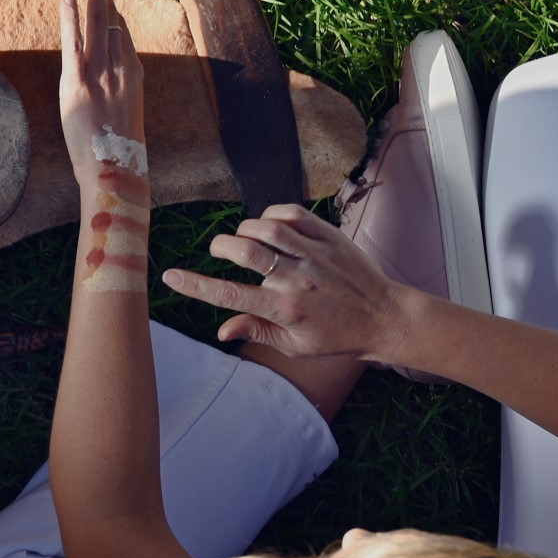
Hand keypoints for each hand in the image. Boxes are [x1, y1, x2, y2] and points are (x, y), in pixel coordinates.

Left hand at [59, 0, 145, 184]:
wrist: (118, 173)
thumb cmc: (119, 150)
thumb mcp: (124, 113)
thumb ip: (117, 88)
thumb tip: (107, 78)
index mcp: (134, 72)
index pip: (121, 27)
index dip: (111, 2)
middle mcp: (121, 66)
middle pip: (110, 14)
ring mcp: (101, 73)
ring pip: (96, 19)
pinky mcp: (79, 84)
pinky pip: (74, 42)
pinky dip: (71, 15)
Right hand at [161, 204, 412, 360]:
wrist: (386, 317)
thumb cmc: (338, 336)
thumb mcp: (296, 345)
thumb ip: (257, 331)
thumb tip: (221, 330)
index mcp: (285, 309)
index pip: (230, 295)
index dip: (195, 285)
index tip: (170, 276)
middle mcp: (297, 279)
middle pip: (244, 250)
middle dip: (220, 245)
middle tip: (219, 250)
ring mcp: (314, 253)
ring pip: (264, 227)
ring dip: (245, 229)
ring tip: (246, 240)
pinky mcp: (328, 235)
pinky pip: (289, 213)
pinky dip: (270, 215)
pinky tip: (269, 227)